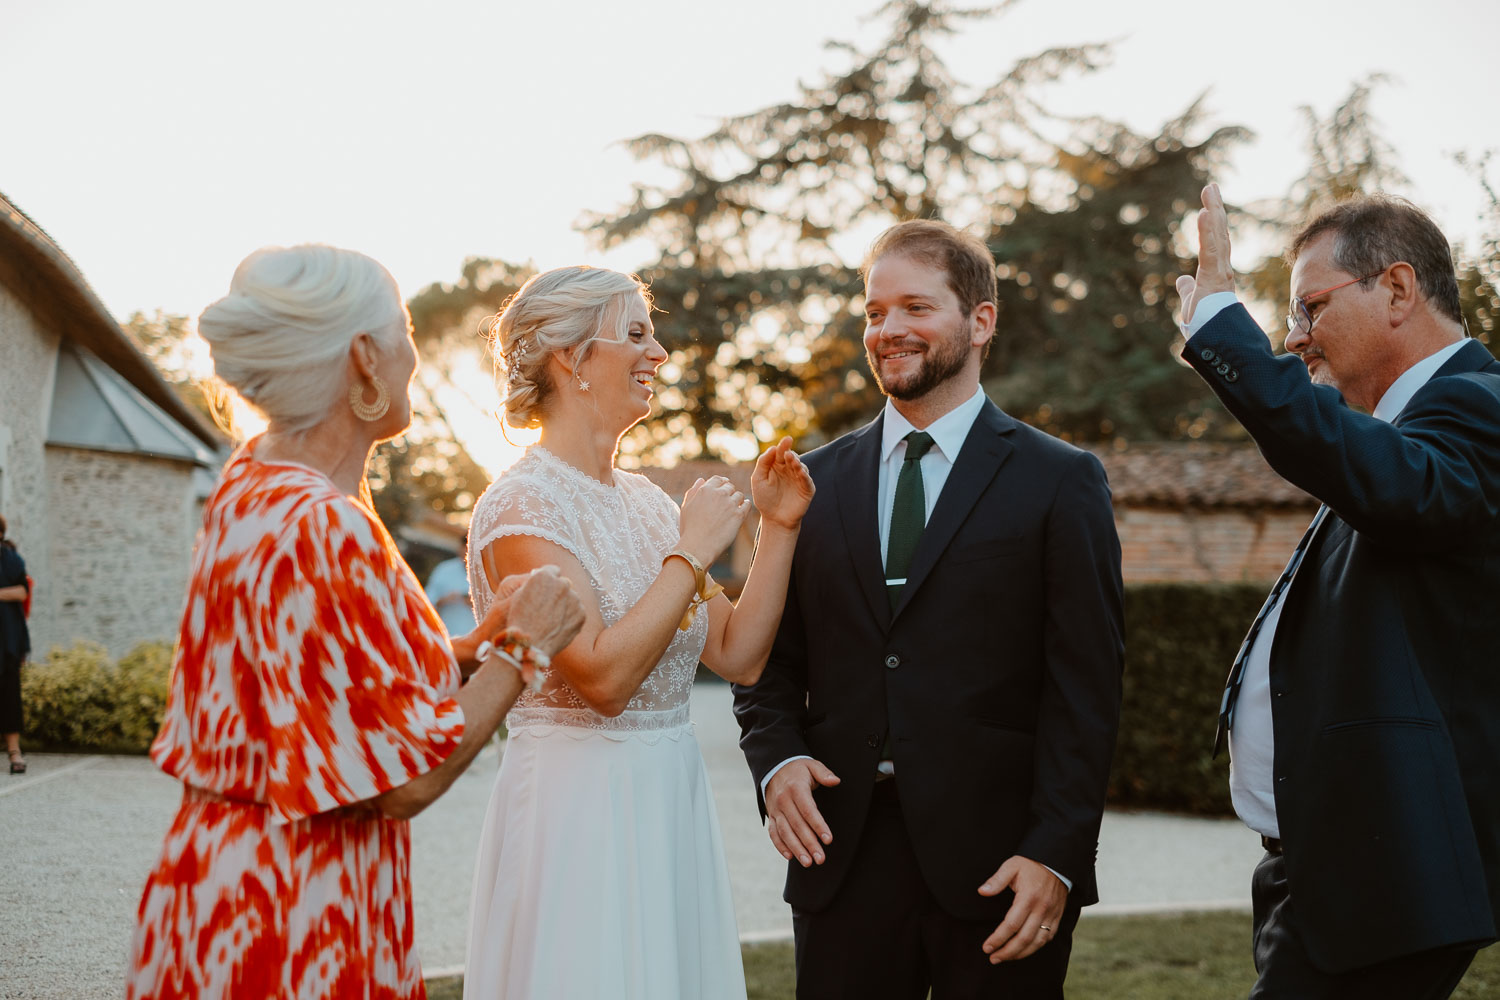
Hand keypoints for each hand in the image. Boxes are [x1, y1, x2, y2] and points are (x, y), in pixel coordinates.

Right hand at [487, 566, 583, 657]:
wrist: (530, 647)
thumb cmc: (519, 621)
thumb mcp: (518, 595)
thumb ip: (535, 582)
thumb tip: (548, 578)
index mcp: (544, 576)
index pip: (552, 570)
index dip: (548, 580)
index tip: (545, 588)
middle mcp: (562, 584)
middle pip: (563, 583)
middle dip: (557, 592)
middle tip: (548, 607)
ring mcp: (574, 599)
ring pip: (571, 598)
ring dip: (564, 605)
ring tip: (551, 620)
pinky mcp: (581, 614)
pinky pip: (577, 611)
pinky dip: (570, 617)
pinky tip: (558, 627)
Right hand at [677, 475, 750, 566]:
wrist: (698, 546)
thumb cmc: (689, 529)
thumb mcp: (686, 507)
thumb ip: (693, 491)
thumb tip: (701, 480)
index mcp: (705, 490)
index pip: (717, 479)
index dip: (721, 482)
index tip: (724, 486)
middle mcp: (719, 494)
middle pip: (729, 486)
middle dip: (729, 492)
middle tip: (728, 500)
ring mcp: (730, 504)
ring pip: (739, 495)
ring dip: (737, 499)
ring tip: (733, 507)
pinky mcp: (739, 515)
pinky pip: (747, 505)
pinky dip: (745, 505)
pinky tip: (742, 509)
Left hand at [751, 437, 814, 529]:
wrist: (774, 519)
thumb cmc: (765, 499)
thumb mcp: (758, 479)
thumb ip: (763, 463)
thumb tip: (773, 448)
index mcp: (777, 465)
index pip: (781, 452)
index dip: (783, 446)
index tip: (787, 440)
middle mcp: (789, 470)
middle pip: (792, 457)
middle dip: (790, 454)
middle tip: (787, 453)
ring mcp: (799, 479)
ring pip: (801, 466)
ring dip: (797, 463)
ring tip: (792, 461)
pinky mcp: (807, 489)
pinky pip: (807, 480)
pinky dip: (805, 475)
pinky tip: (800, 471)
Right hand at [764, 758, 840, 866]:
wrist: (774, 768)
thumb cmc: (798, 770)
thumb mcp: (811, 765)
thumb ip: (824, 773)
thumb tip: (836, 781)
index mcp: (796, 788)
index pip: (808, 810)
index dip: (818, 825)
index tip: (828, 840)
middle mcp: (783, 801)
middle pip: (797, 825)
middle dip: (809, 844)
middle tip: (820, 859)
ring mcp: (775, 810)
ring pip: (785, 832)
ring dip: (796, 849)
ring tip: (808, 862)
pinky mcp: (771, 817)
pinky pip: (774, 833)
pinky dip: (780, 846)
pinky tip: (790, 856)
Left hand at [977, 856, 1067, 962]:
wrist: (1057, 861)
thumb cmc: (1031, 863)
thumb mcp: (1011, 866)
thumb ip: (996, 880)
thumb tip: (982, 891)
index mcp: (1028, 897)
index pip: (1011, 925)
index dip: (998, 938)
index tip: (986, 947)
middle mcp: (1041, 909)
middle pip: (1024, 939)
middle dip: (1007, 952)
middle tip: (993, 958)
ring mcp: (1051, 914)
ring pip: (1037, 942)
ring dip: (1021, 954)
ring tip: (1005, 958)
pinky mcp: (1057, 916)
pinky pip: (1048, 937)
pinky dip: (1036, 947)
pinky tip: (1024, 950)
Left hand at [1174, 182, 1235, 327]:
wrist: (1216, 341)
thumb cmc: (1206, 326)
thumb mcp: (1192, 303)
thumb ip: (1188, 290)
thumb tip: (1182, 281)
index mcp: (1217, 274)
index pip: (1215, 242)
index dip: (1213, 223)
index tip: (1209, 205)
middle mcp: (1222, 269)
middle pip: (1219, 232)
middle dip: (1215, 208)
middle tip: (1211, 186)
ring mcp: (1219, 272)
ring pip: (1217, 236)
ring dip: (1213, 211)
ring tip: (1209, 190)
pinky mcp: (1213, 277)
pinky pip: (1210, 249)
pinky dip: (1207, 230)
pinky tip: (1205, 212)